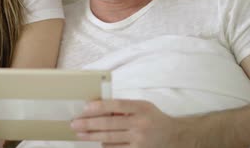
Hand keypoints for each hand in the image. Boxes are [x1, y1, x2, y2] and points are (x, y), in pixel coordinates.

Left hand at [70, 99, 190, 147]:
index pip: (117, 105)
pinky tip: (97, 142)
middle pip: (110, 124)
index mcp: (141, 108)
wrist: (174, 135)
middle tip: (75, 123)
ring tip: (80, 134)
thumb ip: (124, 107)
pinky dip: (105, 145)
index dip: (100, 107)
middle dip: (89, 124)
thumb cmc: (153, 117)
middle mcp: (140, 124)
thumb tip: (99, 107)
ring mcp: (139, 140)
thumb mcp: (142, 106)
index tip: (85, 107)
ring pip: (110, 139)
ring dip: (92, 136)